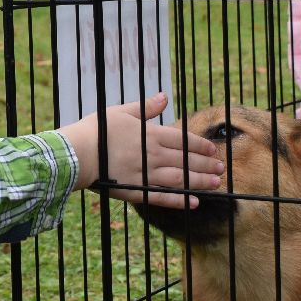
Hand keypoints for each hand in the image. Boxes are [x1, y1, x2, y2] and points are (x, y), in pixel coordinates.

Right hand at [58, 93, 223, 208]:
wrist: (78, 153)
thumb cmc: (98, 130)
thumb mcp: (122, 111)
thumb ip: (146, 107)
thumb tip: (165, 97)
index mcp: (150, 134)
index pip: (182, 140)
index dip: (200, 146)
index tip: (213, 150)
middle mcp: (152, 155)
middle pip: (185, 160)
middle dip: (206, 164)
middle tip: (222, 168)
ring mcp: (146, 174)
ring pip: (179, 178)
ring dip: (199, 181)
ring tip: (215, 184)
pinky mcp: (136, 191)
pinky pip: (162, 197)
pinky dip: (179, 200)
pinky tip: (194, 203)